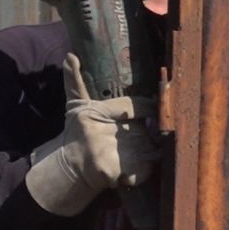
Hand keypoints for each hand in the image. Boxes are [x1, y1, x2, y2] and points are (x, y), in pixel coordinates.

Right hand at [24, 53, 158, 216]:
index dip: (149, 107)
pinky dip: (151, 164)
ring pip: (150, 147)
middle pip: (145, 127)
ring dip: (155, 146)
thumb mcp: (75, 106)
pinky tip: (145, 161)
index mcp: (94, 113)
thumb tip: (70, 55)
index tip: (156, 107)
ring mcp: (109, 156)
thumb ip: (74, 81)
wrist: (72, 167)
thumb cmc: (78, 132)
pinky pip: (149, 166)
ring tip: (151, 145)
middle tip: (159, 129)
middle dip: (155, 128)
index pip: (132, 105)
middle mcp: (100, 134)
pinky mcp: (119, 174)